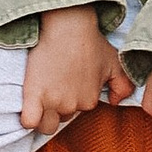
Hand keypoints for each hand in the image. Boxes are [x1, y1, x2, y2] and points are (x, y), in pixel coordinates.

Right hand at [19, 4, 134, 135]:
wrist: (68, 26)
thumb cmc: (90, 41)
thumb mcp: (114, 62)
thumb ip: (123, 85)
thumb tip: (115, 102)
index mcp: (89, 100)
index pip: (78, 111)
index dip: (71, 98)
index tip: (66, 83)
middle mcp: (72, 105)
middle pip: (61, 118)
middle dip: (57, 107)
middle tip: (53, 86)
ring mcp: (53, 101)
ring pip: (46, 125)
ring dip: (43, 116)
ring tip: (40, 99)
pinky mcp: (34, 95)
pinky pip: (30, 122)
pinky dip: (29, 119)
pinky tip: (29, 109)